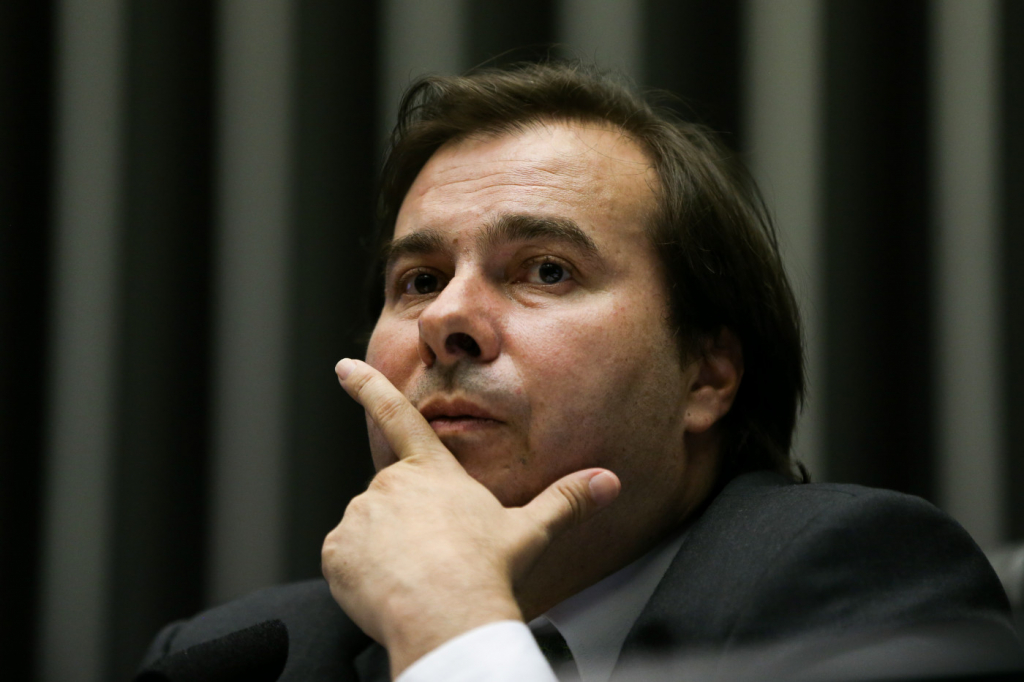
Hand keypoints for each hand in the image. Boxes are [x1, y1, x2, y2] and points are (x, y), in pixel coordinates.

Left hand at [322, 358, 620, 676]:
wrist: (446, 616)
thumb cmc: (486, 571)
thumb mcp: (529, 532)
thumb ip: (565, 501)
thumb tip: (607, 482)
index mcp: (434, 470)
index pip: (398, 416)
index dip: (368, 387)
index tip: (344, 366)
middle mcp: (392, 483)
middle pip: (393, 497)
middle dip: (408, 523)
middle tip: (436, 554)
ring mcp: (361, 514)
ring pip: (369, 529)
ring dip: (385, 549)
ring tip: (417, 575)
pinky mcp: (337, 551)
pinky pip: (345, 559)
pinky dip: (360, 574)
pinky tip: (389, 588)